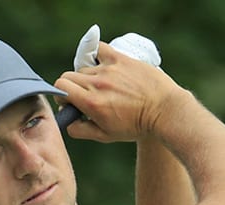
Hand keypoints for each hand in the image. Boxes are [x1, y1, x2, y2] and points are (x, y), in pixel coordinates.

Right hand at [55, 42, 185, 142]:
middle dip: (72, 87)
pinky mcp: (121, 59)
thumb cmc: (136, 126)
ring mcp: (109, 69)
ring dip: (87, 76)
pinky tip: (101, 64)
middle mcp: (97, 83)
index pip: (59, 88)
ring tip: (103, 86)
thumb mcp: (105, 136)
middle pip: (68, 76)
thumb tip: (67, 122)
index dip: (62, 96)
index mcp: (91, 102)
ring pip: (85, 67)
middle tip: (85, 96)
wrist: (164, 111)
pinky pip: (99, 49)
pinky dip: (96, 54)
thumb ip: (80, 130)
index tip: (71, 102)